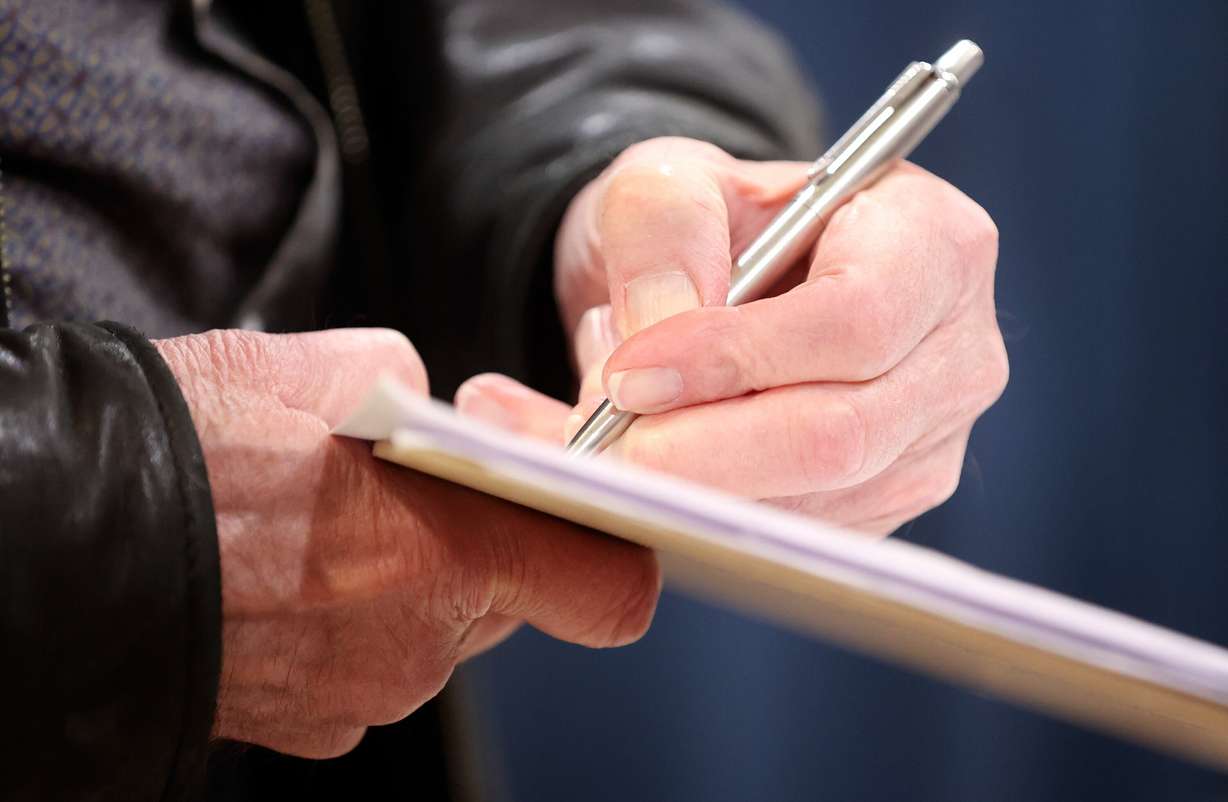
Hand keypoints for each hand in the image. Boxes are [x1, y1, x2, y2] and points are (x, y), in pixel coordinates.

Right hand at [154, 329, 658, 757]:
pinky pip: (357, 665)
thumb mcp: (332, 369)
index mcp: (457, 554)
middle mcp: (421, 647)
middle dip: (471, 547)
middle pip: (501, 600)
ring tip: (320, 527)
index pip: (609, 590)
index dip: (610, 557)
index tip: (589, 526)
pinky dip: (339, 623)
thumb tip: (427, 408)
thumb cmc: (193, 447)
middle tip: (406, 492)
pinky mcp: (298, 725)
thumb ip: (420, 396)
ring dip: (396, 583)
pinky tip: (280, 574)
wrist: (59, 532)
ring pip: (425, 633)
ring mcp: (356, 698)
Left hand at [459, 137, 1007, 535]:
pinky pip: (789, 536)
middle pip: (841, 435)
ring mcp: (929, 440)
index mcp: (934, 241)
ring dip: (688, 485)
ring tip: (601, 432)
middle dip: (700, 451)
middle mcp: (956, 352)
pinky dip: (700, 514)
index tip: (629, 377)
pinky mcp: (883, 502)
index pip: (858, 321)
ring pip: (808, 501)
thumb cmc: (711, 221)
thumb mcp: (672, 179)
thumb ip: (662, 230)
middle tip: (594, 442)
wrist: (720, 281)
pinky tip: (646, 467)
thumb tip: (659, 337)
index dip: (738, 358)